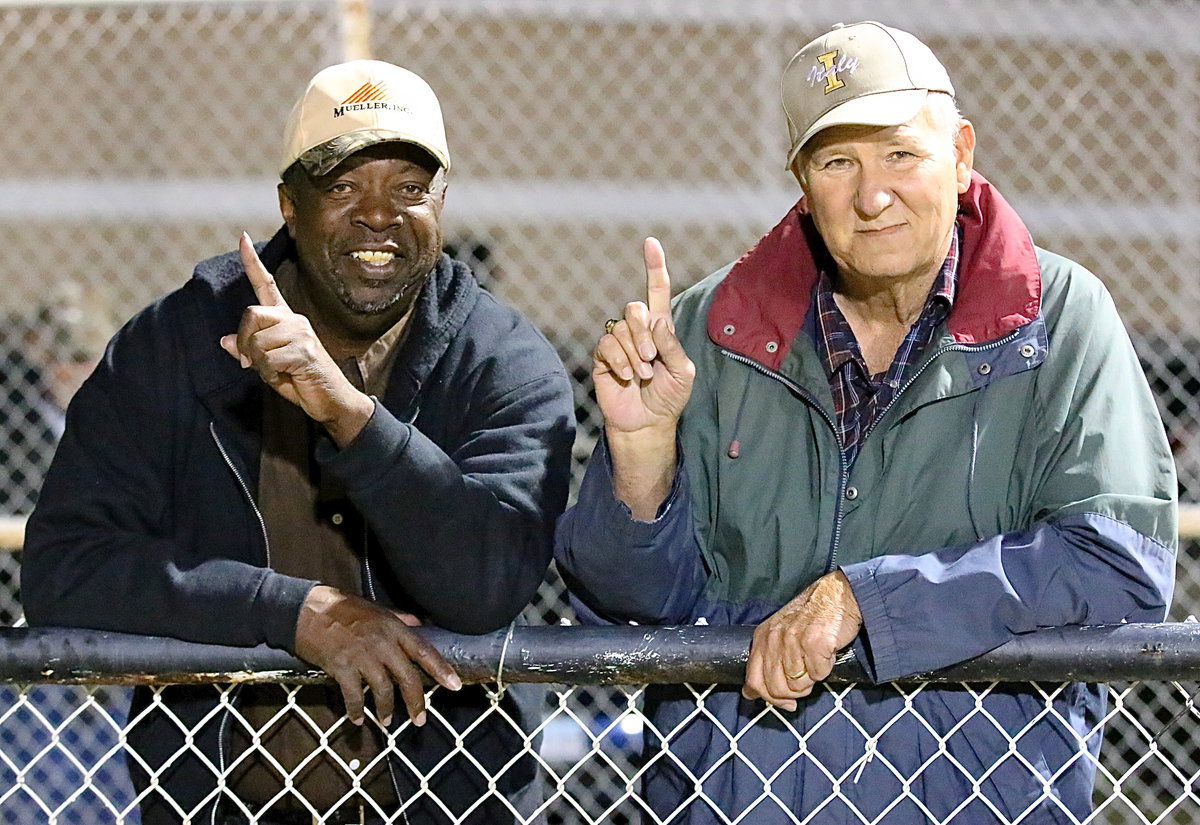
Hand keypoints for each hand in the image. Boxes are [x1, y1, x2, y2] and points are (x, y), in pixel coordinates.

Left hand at [219, 233, 373, 445]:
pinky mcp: (304, 350)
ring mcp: (301, 333)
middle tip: (252, 363)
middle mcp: (294, 320)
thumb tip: (225, 341)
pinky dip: (269, 374)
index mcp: (285, 320)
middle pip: (251, 314)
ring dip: (258, 365)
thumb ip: (249, 352)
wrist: (333, 402)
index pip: (267, 285)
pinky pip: (268, 359)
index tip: (242, 237)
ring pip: (256, 342)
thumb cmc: (302, 381)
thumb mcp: (269, 366)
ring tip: (277, 372)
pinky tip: (285, 377)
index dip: (252, 263)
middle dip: (245, 342)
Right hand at [294, 585, 461, 726]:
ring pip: (383, 690)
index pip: (424, 651)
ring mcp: (361, 656)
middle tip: (419, 719)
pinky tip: (357, 719)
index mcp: (394, 628)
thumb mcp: (377, 608)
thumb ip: (400, 618)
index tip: (455, 686)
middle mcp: (382, 643)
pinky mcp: (341, 667)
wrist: (307, 610)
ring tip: (387, 721)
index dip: (442, 670)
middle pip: (407, 678)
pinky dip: (356, 710)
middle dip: (416, 702)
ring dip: (386, 709)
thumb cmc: (343, 608)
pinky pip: (353, 696)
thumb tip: (419, 624)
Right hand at [593, 238, 694, 435]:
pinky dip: (619, 361)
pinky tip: (625, 376)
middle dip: (644, 334)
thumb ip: (672, 346)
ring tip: (642, 376)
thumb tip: (657, 321)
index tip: (650, 242)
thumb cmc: (669, 397)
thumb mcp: (684, 373)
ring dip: (634, 355)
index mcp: (661, 329)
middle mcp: (638, 331)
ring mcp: (619, 343)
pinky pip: (606, 344)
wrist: (646, 423)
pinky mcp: (603, 357)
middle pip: (635, 309)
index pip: (657, 292)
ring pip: (621, 329)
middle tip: (651, 361)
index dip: (654, 267)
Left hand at [742, 571, 862, 711]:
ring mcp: (793, 641)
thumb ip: (765, 661)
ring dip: (812, 678)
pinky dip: (826, 668)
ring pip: (799, 685)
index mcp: (762, 638)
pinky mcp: (814, 644)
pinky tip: (826, 652)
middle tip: (807, 680)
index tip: (785, 703)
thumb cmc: (810, 617)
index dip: (769, 698)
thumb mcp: (779, 634)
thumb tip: (750, 694)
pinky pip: (819, 674)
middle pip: (776, 688)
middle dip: (794, 693)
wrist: (836, 595)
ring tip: (817, 658)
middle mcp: (774, 640)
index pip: (754, 680)